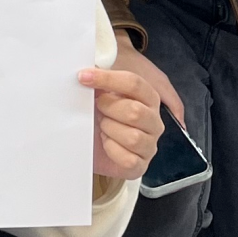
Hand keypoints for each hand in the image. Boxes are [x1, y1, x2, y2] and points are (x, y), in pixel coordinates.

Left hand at [80, 59, 164, 183]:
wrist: (92, 144)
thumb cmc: (98, 114)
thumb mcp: (99, 92)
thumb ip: (99, 80)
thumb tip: (87, 71)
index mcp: (148, 97)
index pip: (134, 83)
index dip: (107, 79)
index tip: (83, 77)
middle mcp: (154, 121)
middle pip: (134, 111)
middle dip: (108, 109)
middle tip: (97, 109)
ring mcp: (149, 144)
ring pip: (133, 137)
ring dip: (110, 130)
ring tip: (102, 127)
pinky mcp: (140, 165)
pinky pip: (129, 159)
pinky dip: (112, 150)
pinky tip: (106, 143)